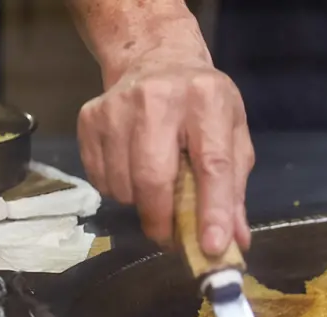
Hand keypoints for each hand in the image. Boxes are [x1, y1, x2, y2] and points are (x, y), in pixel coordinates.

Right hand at [77, 51, 253, 254]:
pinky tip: (134, 173)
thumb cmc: (204, 106)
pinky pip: (101, 178)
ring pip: (124, 184)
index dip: (212, 210)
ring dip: (141, 206)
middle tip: (172, 239)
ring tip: (157, 193)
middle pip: (154, 177)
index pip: (212, 164)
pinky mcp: (90, 117)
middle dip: (163, 220)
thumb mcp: (233, 136)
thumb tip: (235, 242)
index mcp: (208, 101)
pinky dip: (119, 191)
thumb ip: (235, 190)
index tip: (212, 247)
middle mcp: (160, 98)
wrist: (157, 60)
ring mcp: (118, 106)